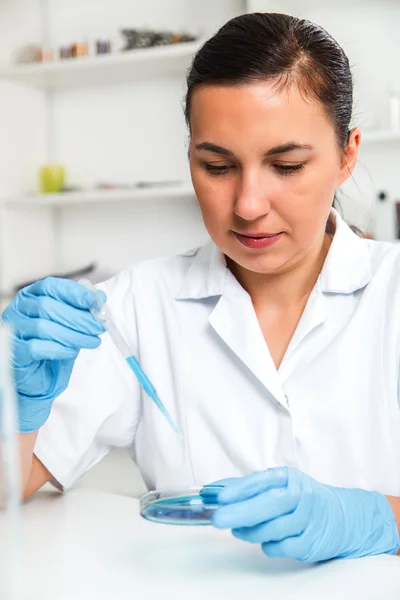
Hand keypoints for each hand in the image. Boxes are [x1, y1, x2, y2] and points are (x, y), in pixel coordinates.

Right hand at [2, 277, 105, 432]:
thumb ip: (84, 308)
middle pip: (48, 306)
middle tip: (98, 328)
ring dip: (73, 335)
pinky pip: (36, 347)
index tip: (94, 301)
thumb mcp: (73, 324)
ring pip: (43, 327)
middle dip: (78, 318)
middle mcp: (19, 309)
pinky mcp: (14, 351)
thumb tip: (101, 296)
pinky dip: (59, 349)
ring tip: (91, 341)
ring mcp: (14, 330)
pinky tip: (72, 352)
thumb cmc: (55, 344)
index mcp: (32, 295)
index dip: (74, 293)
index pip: (51, 286)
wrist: (41, 376)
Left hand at [201, 467, 399, 561]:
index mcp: (289, 477)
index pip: (262, 481)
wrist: (342, 517)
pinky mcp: (311, 542)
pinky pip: (281, 547)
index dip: (240, 490)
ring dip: (249, 532)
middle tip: (218, 519)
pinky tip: (264, 540)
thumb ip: (248, 487)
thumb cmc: (301, 498)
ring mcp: (308, 519)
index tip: (219, 497)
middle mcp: (301, 495)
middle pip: (268, 505)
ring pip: (272, 529)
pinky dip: (267, 545)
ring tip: (237, 530)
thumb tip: (214, 490)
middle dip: (239, 513)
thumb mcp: (279, 485)